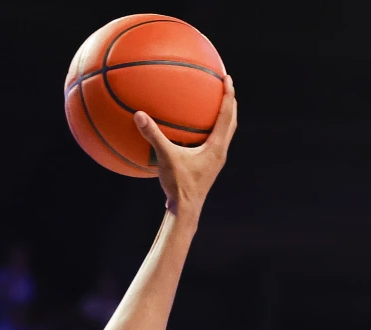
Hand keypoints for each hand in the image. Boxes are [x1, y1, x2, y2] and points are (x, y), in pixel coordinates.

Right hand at [135, 74, 237, 218]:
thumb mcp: (165, 158)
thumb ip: (153, 136)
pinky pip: (213, 143)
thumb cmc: (179, 185)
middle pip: (232, 121)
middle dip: (230, 103)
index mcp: (216, 145)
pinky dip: (209, 132)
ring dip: (224, 118)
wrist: (186, 210)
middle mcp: (220, 151)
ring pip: (226, 133)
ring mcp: (216, 160)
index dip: (228, 94)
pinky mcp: (209, 167)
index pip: (226, 113)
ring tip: (216, 106)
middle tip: (226, 87)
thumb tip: (139, 115)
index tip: (227, 78)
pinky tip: (194, 133)